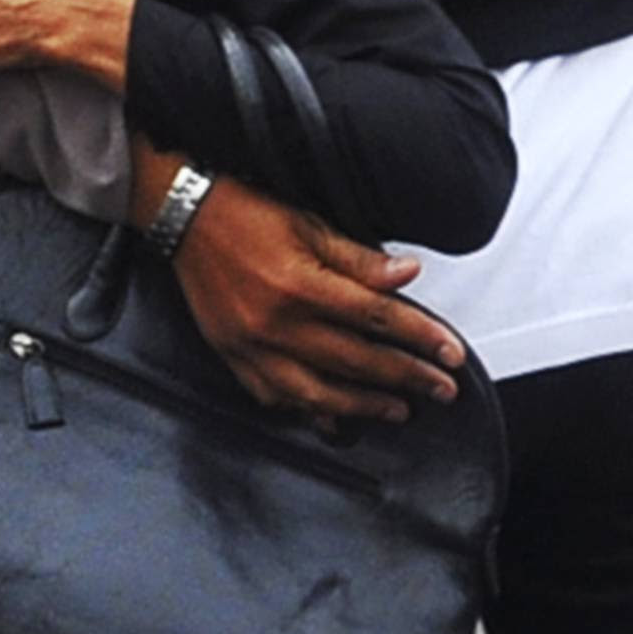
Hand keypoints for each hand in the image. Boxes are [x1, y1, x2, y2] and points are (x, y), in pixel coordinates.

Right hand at [172, 176, 465, 425]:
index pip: (377, 319)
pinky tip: (334, 419)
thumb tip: (407, 274)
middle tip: (440, 389)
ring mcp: (252, 348)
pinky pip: (276, 398)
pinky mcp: (233, 358)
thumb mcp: (308, 223)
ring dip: (364, 406)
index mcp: (300, 285)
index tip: (450, 354)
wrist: (182, 217)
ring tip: (397, 410)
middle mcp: (276, 324)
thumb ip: (359, 259)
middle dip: (406, 378)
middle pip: (357, 361)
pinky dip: (309, 412)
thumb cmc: (244, 214)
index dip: (420, 338)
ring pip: (318, 393)